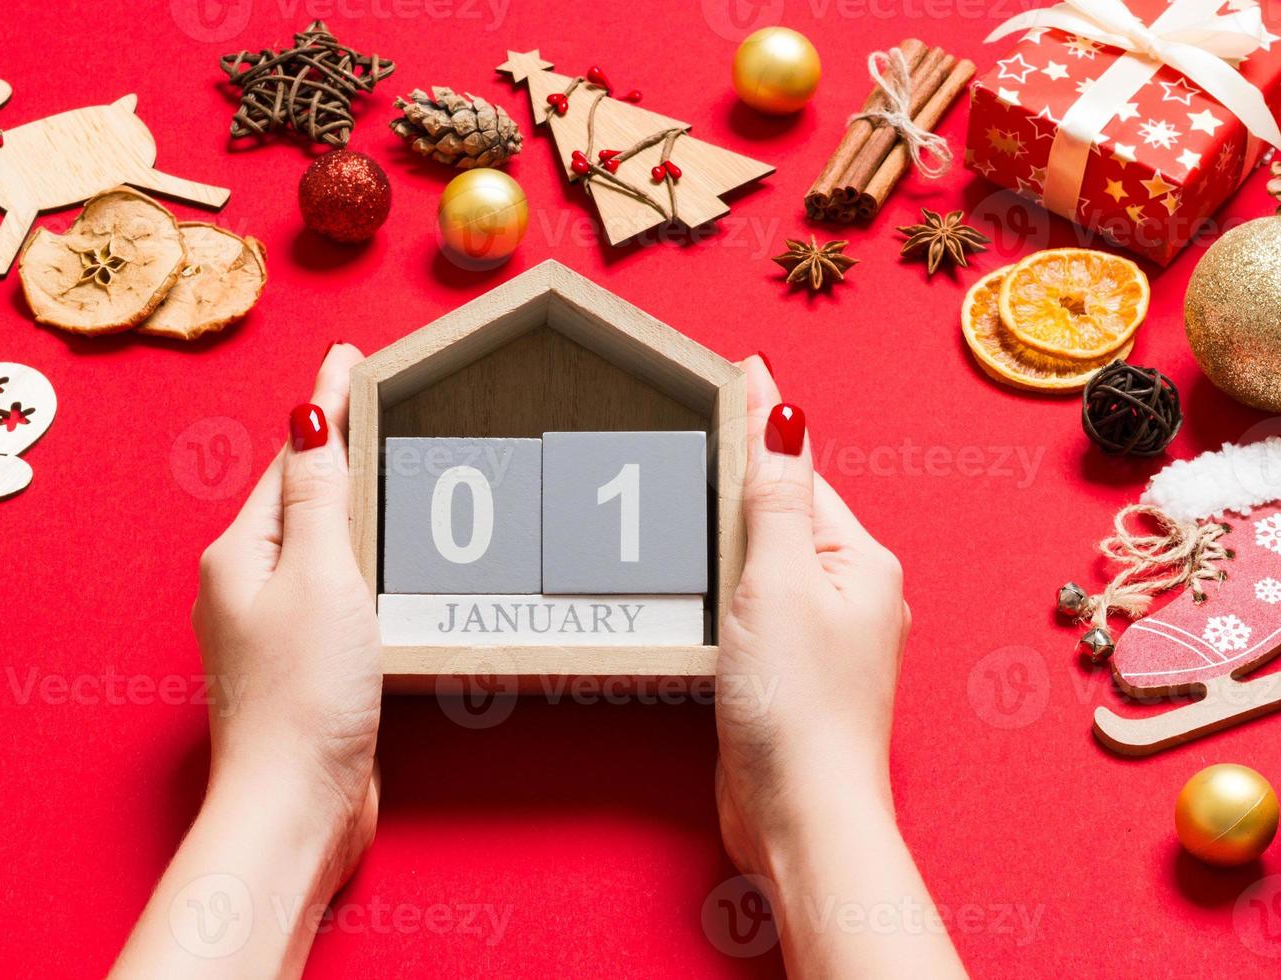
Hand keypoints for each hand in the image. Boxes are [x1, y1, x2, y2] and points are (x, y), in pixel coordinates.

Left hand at [192, 342, 380, 886]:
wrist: (296, 806)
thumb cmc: (304, 696)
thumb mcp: (321, 576)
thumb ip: (320, 496)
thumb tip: (305, 419)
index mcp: (239, 555)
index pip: (289, 462)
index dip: (323, 409)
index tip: (347, 357)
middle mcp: (245, 587)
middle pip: (298, 500)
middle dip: (334, 453)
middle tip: (373, 401)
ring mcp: (271, 629)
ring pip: (316, 547)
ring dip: (350, 508)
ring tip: (386, 468)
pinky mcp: (302, 665)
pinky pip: (332, 592)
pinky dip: (359, 564)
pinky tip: (386, 564)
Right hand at [714, 356, 962, 976]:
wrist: (800, 814)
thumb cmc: (796, 705)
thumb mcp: (779, 582)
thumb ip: (777, 498)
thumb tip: (785, 416)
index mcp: (864, 563)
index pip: (803, 474)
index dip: (763, 424)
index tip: (739, 366)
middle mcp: (854, 594)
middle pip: (789, 514)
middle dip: (748, 473)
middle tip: (708, 411)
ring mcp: (825, 636)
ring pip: (771, 560)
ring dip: (735, 527)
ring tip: (697, 479)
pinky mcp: (793, 672)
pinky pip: (759, 603)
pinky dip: (731, 579)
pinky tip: (702, 572)